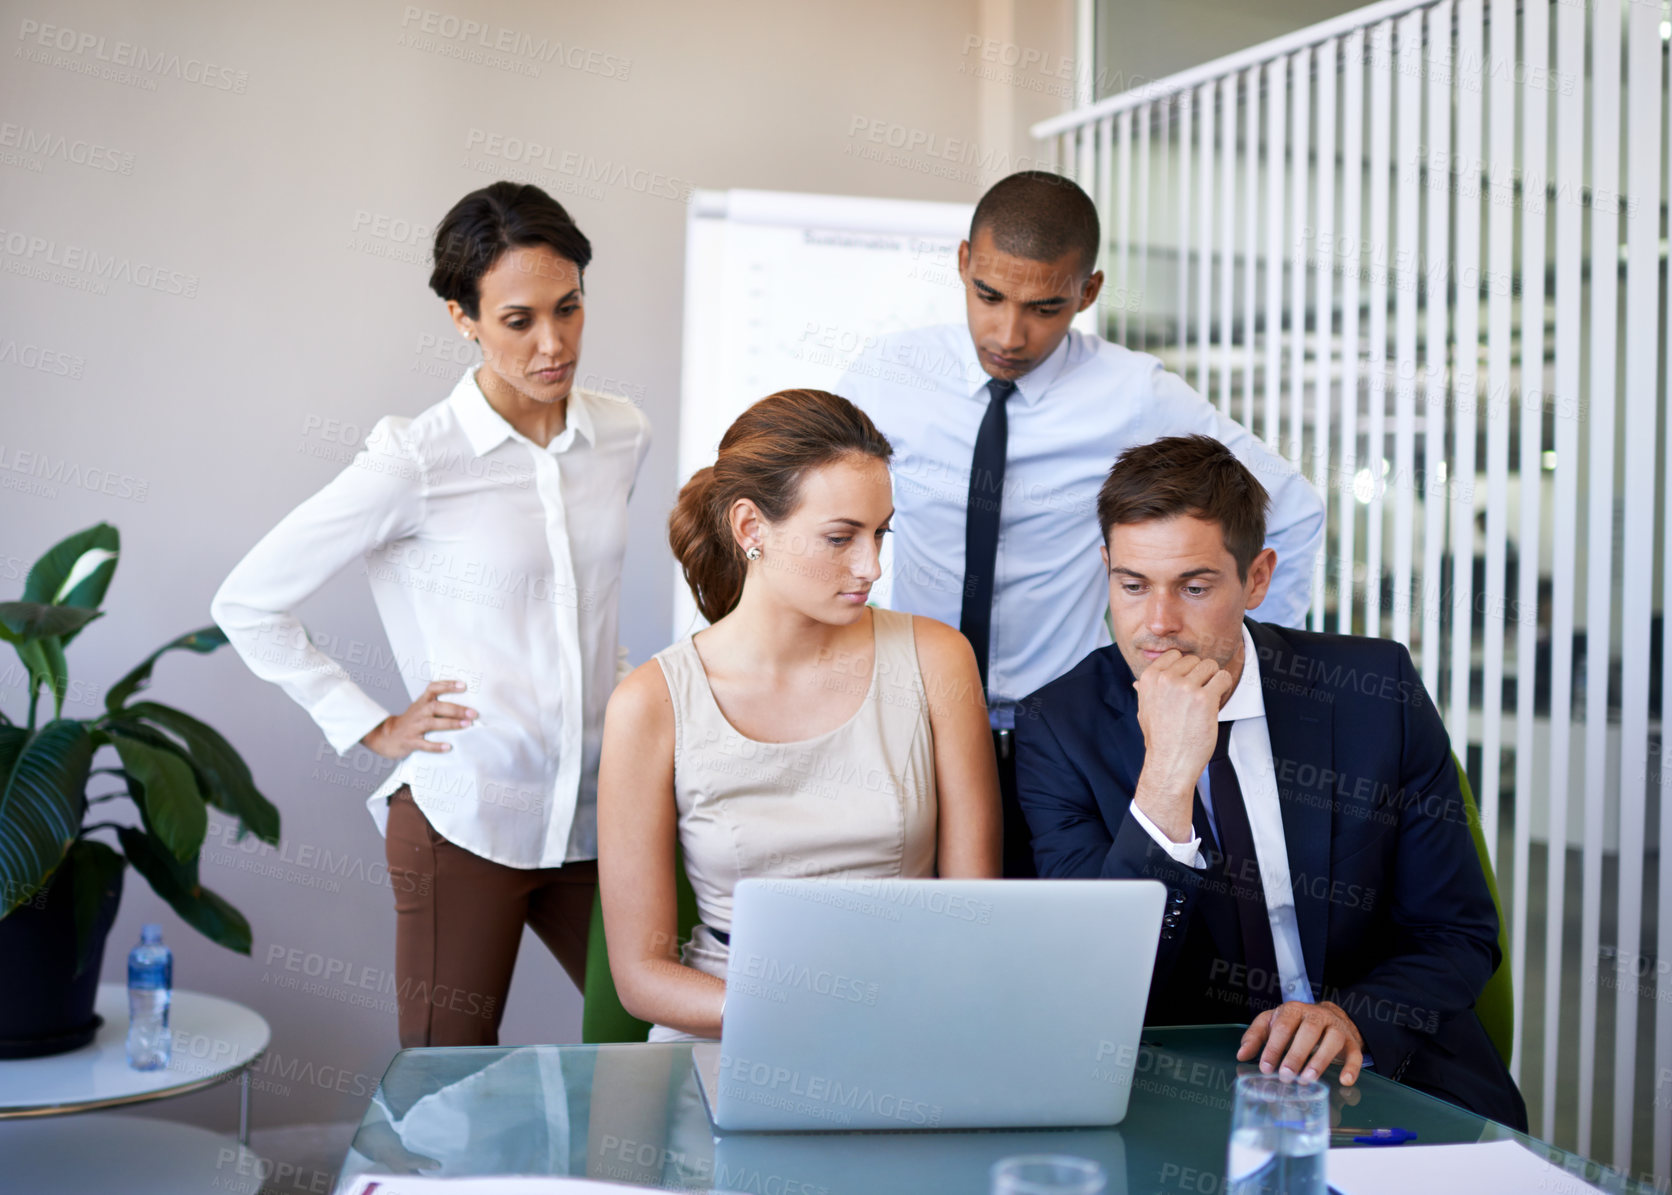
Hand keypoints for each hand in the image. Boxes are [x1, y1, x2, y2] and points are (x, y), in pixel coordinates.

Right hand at [361, 680, 476, 758]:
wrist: (387, 736)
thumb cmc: (412, 720)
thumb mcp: (421, 707)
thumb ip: (439, 703)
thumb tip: (467, 702)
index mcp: (422, 702)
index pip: (433, 688)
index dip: (447, 685)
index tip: (463, 685)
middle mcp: (418, 712)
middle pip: (437, 707)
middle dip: (456, 709)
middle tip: (473, 713)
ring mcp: (414, 727)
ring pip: (432, 724)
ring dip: (450, 724)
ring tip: (466, 725)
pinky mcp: (411, 741)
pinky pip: (424, 744)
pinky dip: (436, 746)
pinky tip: (448, 747)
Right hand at [1132, 650, 1233, 840]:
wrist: (1170, 762)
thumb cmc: (1160, 739)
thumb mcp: (1144, 711)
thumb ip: (1145, 693)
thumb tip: (1137, 683)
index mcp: (1150, 678)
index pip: (1175, 655)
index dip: (1184, 669)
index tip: (1186, 685)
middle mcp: (1166, 679)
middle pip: (1195, 660)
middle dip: (1200, 676)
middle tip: (1197, 698)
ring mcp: (1186, 688)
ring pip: (1211, 666)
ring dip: (1213, 681)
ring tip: (1207, 700)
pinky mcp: (1204, 698)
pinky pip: (1223, 678)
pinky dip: (1224, 687)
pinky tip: (1216, 702)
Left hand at [1237, 1000, 1365, 1084]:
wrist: (1329, 1016)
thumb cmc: (1294, 1023)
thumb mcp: (1272, 1023)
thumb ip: (1255, 1036)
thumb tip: (1241, 1054)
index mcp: (1293, 1010)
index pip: (1283, 1026)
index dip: (1273, 1047)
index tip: (1266, 1068)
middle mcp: (1316, 1016)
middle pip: (1308, 1031)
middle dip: (1296, 1055)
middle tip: (1286, 1076)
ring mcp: (1336, 1027)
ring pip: (1332, 1041)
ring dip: (1320, 1061)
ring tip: (1307, 1080)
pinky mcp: (1351, 1042)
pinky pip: (1354, 1053)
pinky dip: (1351, 1067)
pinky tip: (1345, 1081)